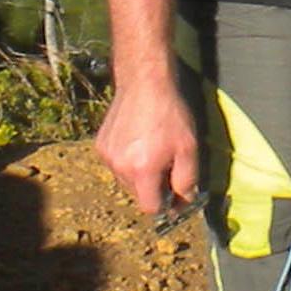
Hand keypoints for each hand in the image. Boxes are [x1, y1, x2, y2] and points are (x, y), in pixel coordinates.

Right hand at [96, 73, 201, 218]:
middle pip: (138, 194)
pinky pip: (117, 164)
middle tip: (167, 163)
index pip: (150, 208)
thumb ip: (187, 181)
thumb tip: (183, 202)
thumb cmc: (170, 113)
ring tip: (152, 148)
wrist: (144, 82)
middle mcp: (119, 167)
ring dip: (140, 173)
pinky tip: (138, 140)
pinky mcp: (100, 145)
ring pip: (126, 180)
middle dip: (153, 186)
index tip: (174, 194)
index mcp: (142, 171)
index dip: (165, 204)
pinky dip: (128, 160)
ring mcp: (107, 156)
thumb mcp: (189, 148)